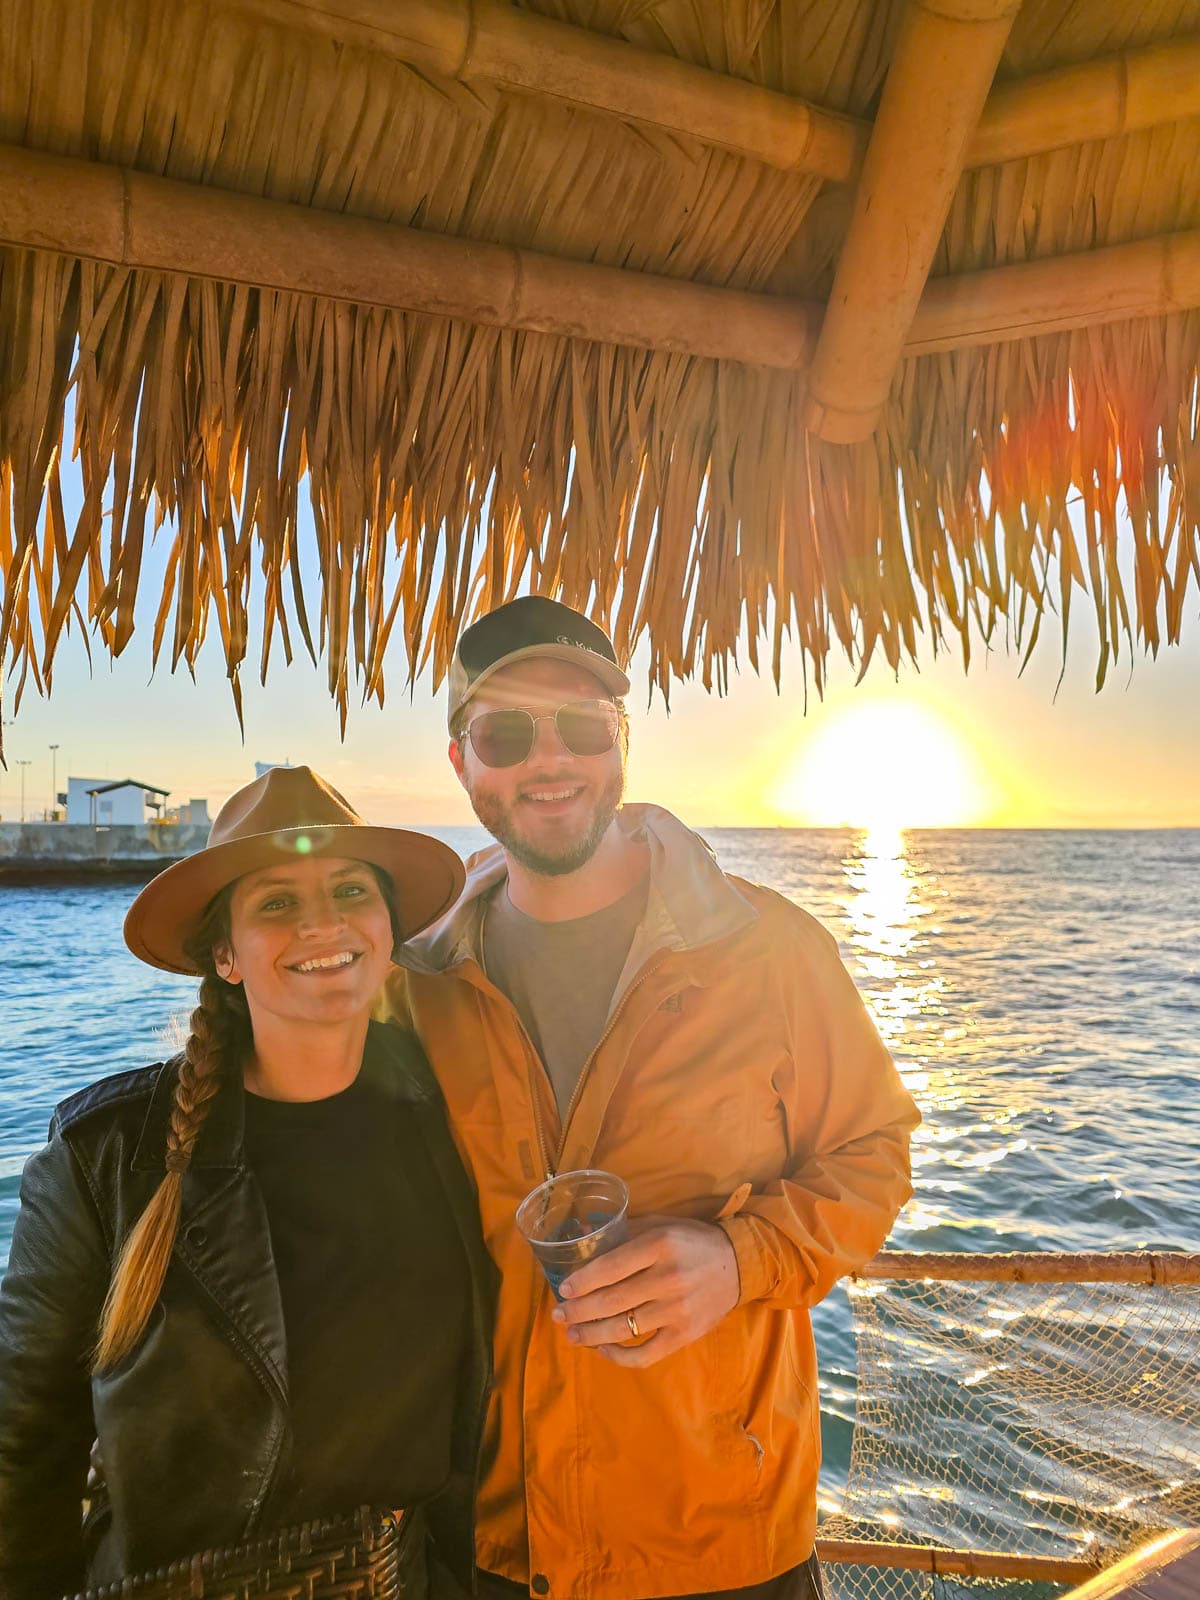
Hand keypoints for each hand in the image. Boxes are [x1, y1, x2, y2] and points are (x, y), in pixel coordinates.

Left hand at [550, 1215, 739, 1365]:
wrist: (738, 1264)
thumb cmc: (691, 1241)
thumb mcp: (660, 1224)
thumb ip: (625, 1232)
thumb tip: (584, 1237)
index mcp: (659, 1245)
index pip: (610, 1268)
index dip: (582, 1282)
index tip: (563, 1291)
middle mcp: (667, 1278)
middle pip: (611, 1302)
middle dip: (578, 1312)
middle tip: (558, 1316)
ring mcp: (677, 1310)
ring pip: (623, 1329)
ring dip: (591, 1335)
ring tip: (573, 1335)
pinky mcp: (685, 1335)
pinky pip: (645, 1354)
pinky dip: (620, 1356)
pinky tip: (604, 1349)